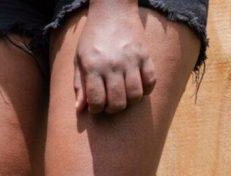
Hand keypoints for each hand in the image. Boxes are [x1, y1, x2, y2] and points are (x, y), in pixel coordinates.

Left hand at [73, 0, 156, 114]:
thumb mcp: (79, 60)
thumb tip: (80, 109)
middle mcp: (113, 65)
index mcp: (93, 67)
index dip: (96, 109)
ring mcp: (131, 60)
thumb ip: (79, 85)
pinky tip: (138, 88)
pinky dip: (146, 90)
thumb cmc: (92, 38)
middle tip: (110, 104)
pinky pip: (151, 81)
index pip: (97, 101)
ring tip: (123, 97)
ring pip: (136, 95)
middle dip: (112, 109)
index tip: (95, 106)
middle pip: (118, 102)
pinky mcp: (145, 55)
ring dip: (130, 102)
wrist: (112, 11)